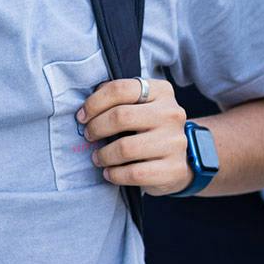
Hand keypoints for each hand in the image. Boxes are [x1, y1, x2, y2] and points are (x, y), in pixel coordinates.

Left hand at [78, 78, 190, 195]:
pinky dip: (115, 174)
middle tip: (89, 136)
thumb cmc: (150, 129)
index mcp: (161, 91)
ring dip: (104, 155)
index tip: (82, 116)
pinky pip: (134, 173)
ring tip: (98, 157)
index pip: (120, 89)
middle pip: (121, 116)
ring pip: (125, 148)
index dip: (94, 103)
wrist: (181, 160)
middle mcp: (171, 114)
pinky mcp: (174, 169)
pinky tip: (110, 172)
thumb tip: (87, 108)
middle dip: (96, 128)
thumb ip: (118, 100)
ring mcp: (175, 142)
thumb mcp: (140, 106)